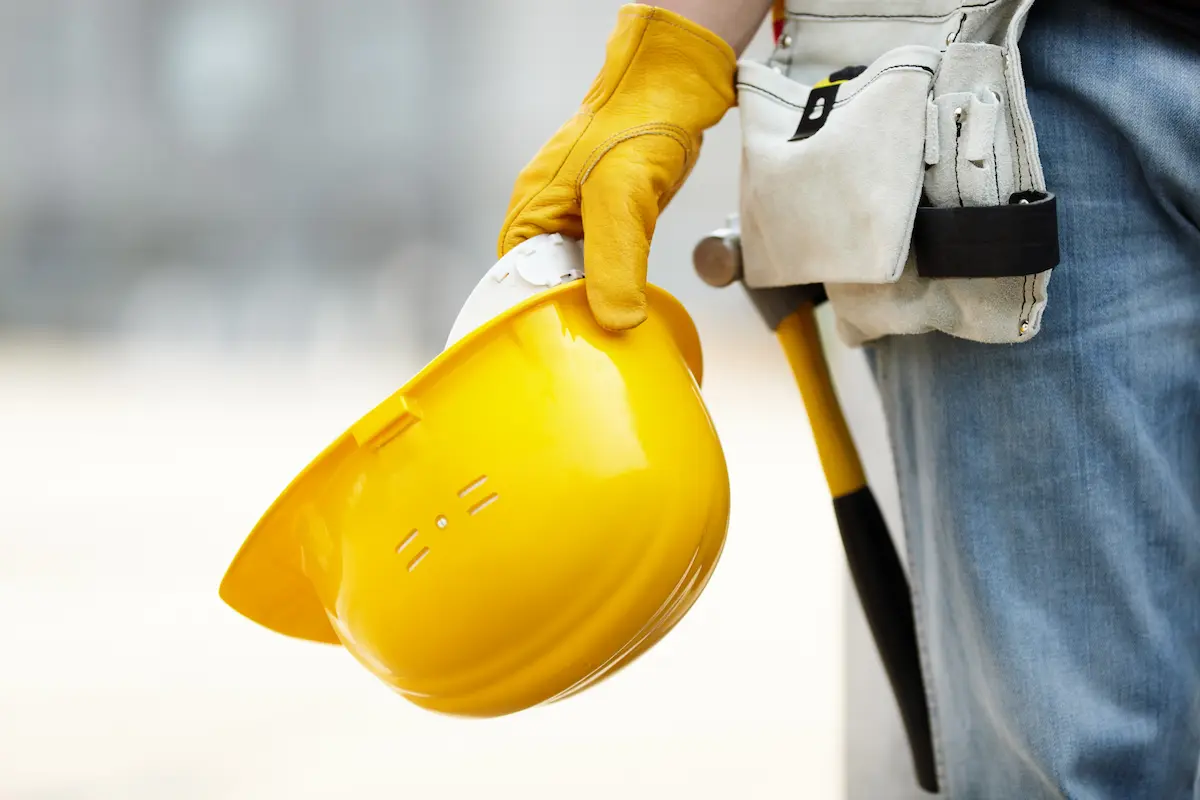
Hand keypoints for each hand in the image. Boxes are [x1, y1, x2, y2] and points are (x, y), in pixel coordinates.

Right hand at [497, 4, 736, 329]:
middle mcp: (545, 222)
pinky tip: (631, 302)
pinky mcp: (606, 223)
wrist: (672, 90)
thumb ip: (615, 262)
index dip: (539, 317)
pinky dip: (615, 285)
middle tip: (597, 348)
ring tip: (614, 333)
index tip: (567, 346)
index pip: (517, 287)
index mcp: (529, 215)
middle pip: (546, 288)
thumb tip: (618, 322)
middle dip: (570, 315)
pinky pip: (603, 267)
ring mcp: (576, 222)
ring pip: (578, 281)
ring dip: (596, 302)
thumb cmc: (634, 127)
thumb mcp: (620, 200)